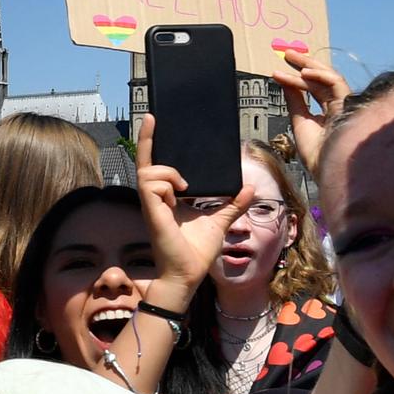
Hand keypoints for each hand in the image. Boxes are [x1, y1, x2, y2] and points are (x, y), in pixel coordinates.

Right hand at [133, 114, 254, 298]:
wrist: (188, 275)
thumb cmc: (196, 252)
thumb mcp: (220, 221)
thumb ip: (232, 204)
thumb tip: (249, 188)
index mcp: (167, 198)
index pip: (155, 165)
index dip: (151, 143)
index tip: (154, 121)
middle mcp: (155, 198)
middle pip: (144, 161)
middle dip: (147, 138)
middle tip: (153, 118)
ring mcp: (151, 204)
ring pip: (148, 170)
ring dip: (167, 171)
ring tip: (185, 185)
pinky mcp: (152, 211)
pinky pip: (151, 183)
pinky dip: (167, 182)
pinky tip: (180, 193)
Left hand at [270, 48, 351, 180]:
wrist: (329, 171)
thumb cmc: (317, 154)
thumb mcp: (300, 122)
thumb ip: (295, 101)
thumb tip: (284, 82)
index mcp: (329, 112)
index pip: (315, 88)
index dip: (298, 78)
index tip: (279, 70)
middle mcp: (339, 106)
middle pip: (323, 79)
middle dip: (305, 64)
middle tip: (287, 53)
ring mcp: (346, 104)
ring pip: (328, 79)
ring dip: (309, 67)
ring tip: (291, 59)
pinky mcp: (349, 104)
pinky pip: (336, 84)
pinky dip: (320, 76)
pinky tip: (303, 73)